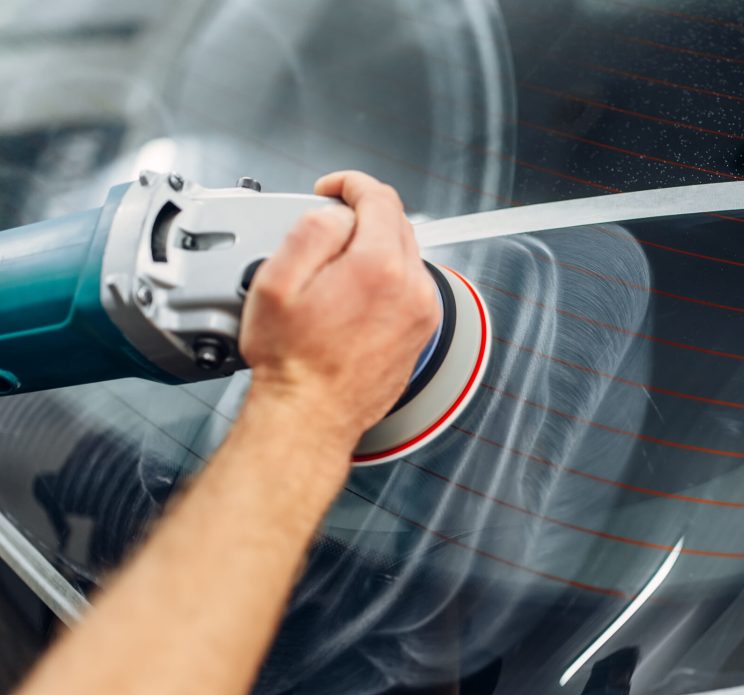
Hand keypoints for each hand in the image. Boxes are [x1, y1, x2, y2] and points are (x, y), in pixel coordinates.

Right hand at [239, 171, 441, 444]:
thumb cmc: (292, 362)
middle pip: (396, 221)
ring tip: (336, 264)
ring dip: (374, 244)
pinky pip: (409, 284)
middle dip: (362, 213)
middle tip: (328, 224)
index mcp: (378, 267)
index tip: (331, 189)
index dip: (349, 184)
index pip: (378, 197)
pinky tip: (354, 293)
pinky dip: (386, 275)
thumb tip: (337, 214)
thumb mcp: (277, 282)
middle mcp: (411, 287)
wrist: (312, 415)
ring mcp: (422, 311)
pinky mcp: (422, 330)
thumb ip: (312, 230)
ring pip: (405, 252)